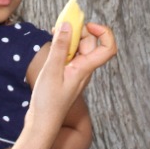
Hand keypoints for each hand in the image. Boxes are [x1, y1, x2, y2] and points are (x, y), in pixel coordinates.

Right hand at [27, 20, 116, 135]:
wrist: (42, 123)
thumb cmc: (48, 102)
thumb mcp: (52, 70)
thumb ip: (60, 47)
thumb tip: (67, 25)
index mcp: (85, 68)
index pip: (108, 48)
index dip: (103, 32)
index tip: (86, 25)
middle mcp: (84, 70)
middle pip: (90, 44)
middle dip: (79, 30)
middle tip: (61, 26)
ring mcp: (76, 73)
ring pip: (80, 49)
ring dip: (69, 38)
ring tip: (53, 33)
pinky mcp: (67, 75)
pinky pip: (71, 56)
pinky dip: (63, 47)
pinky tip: (52, 46)